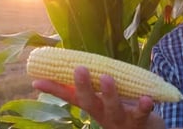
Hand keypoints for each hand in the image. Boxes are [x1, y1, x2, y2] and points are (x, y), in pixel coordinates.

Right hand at [32, 66, 164, 128]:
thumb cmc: (124, 108)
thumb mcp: (105, 97)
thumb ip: (94, 83)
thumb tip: (75, 62)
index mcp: (94, 105)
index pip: (70, 96)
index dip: (53, 89)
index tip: (36, 80)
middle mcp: (103, 115)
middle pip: (89, 102)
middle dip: (83, 86)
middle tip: (79, 68)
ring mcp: (121, 120)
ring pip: (113, 108)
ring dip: (109, 93)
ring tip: (107, 77)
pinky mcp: (140, 121)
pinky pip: (142, 114)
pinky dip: (143, 106)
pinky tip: (146, 97)